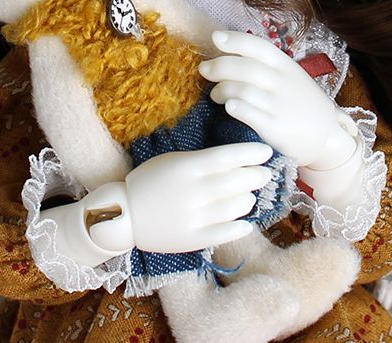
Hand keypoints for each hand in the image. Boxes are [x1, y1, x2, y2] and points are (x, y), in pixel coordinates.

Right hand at [123, 143, 271, 252]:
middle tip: (264, 174)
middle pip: (237, 181)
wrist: (125, 214)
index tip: (266, 151)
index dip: (251, 153)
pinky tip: (247, 222)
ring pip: (236, 207)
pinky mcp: (193, 238)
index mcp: (188, 167)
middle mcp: (194, 191)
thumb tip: (235, 161)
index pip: (228, 157)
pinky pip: (225, 232)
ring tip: (250, 196)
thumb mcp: (173, 161)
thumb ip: (202, 160)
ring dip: (248, 199)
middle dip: (256, 176)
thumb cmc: (150, 181)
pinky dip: (240, 226)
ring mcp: (194, 216)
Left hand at [199, 30, 341, 166]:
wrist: (327, 137)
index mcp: (286, 66)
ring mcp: (279, 105)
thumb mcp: (291, 77)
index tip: (215, 38)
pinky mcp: (275, 128)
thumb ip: (266, 65)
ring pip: (242, 89)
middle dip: (218, 66)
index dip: (234, 40)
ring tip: (215, 94)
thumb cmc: (302, 103)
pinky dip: (234, 107)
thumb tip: (230, 51)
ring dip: (221, 89)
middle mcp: (282, 82)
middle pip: (244, 67)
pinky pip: (249, 114)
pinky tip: (228, 106)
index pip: (257, 46)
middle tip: (204, 70)